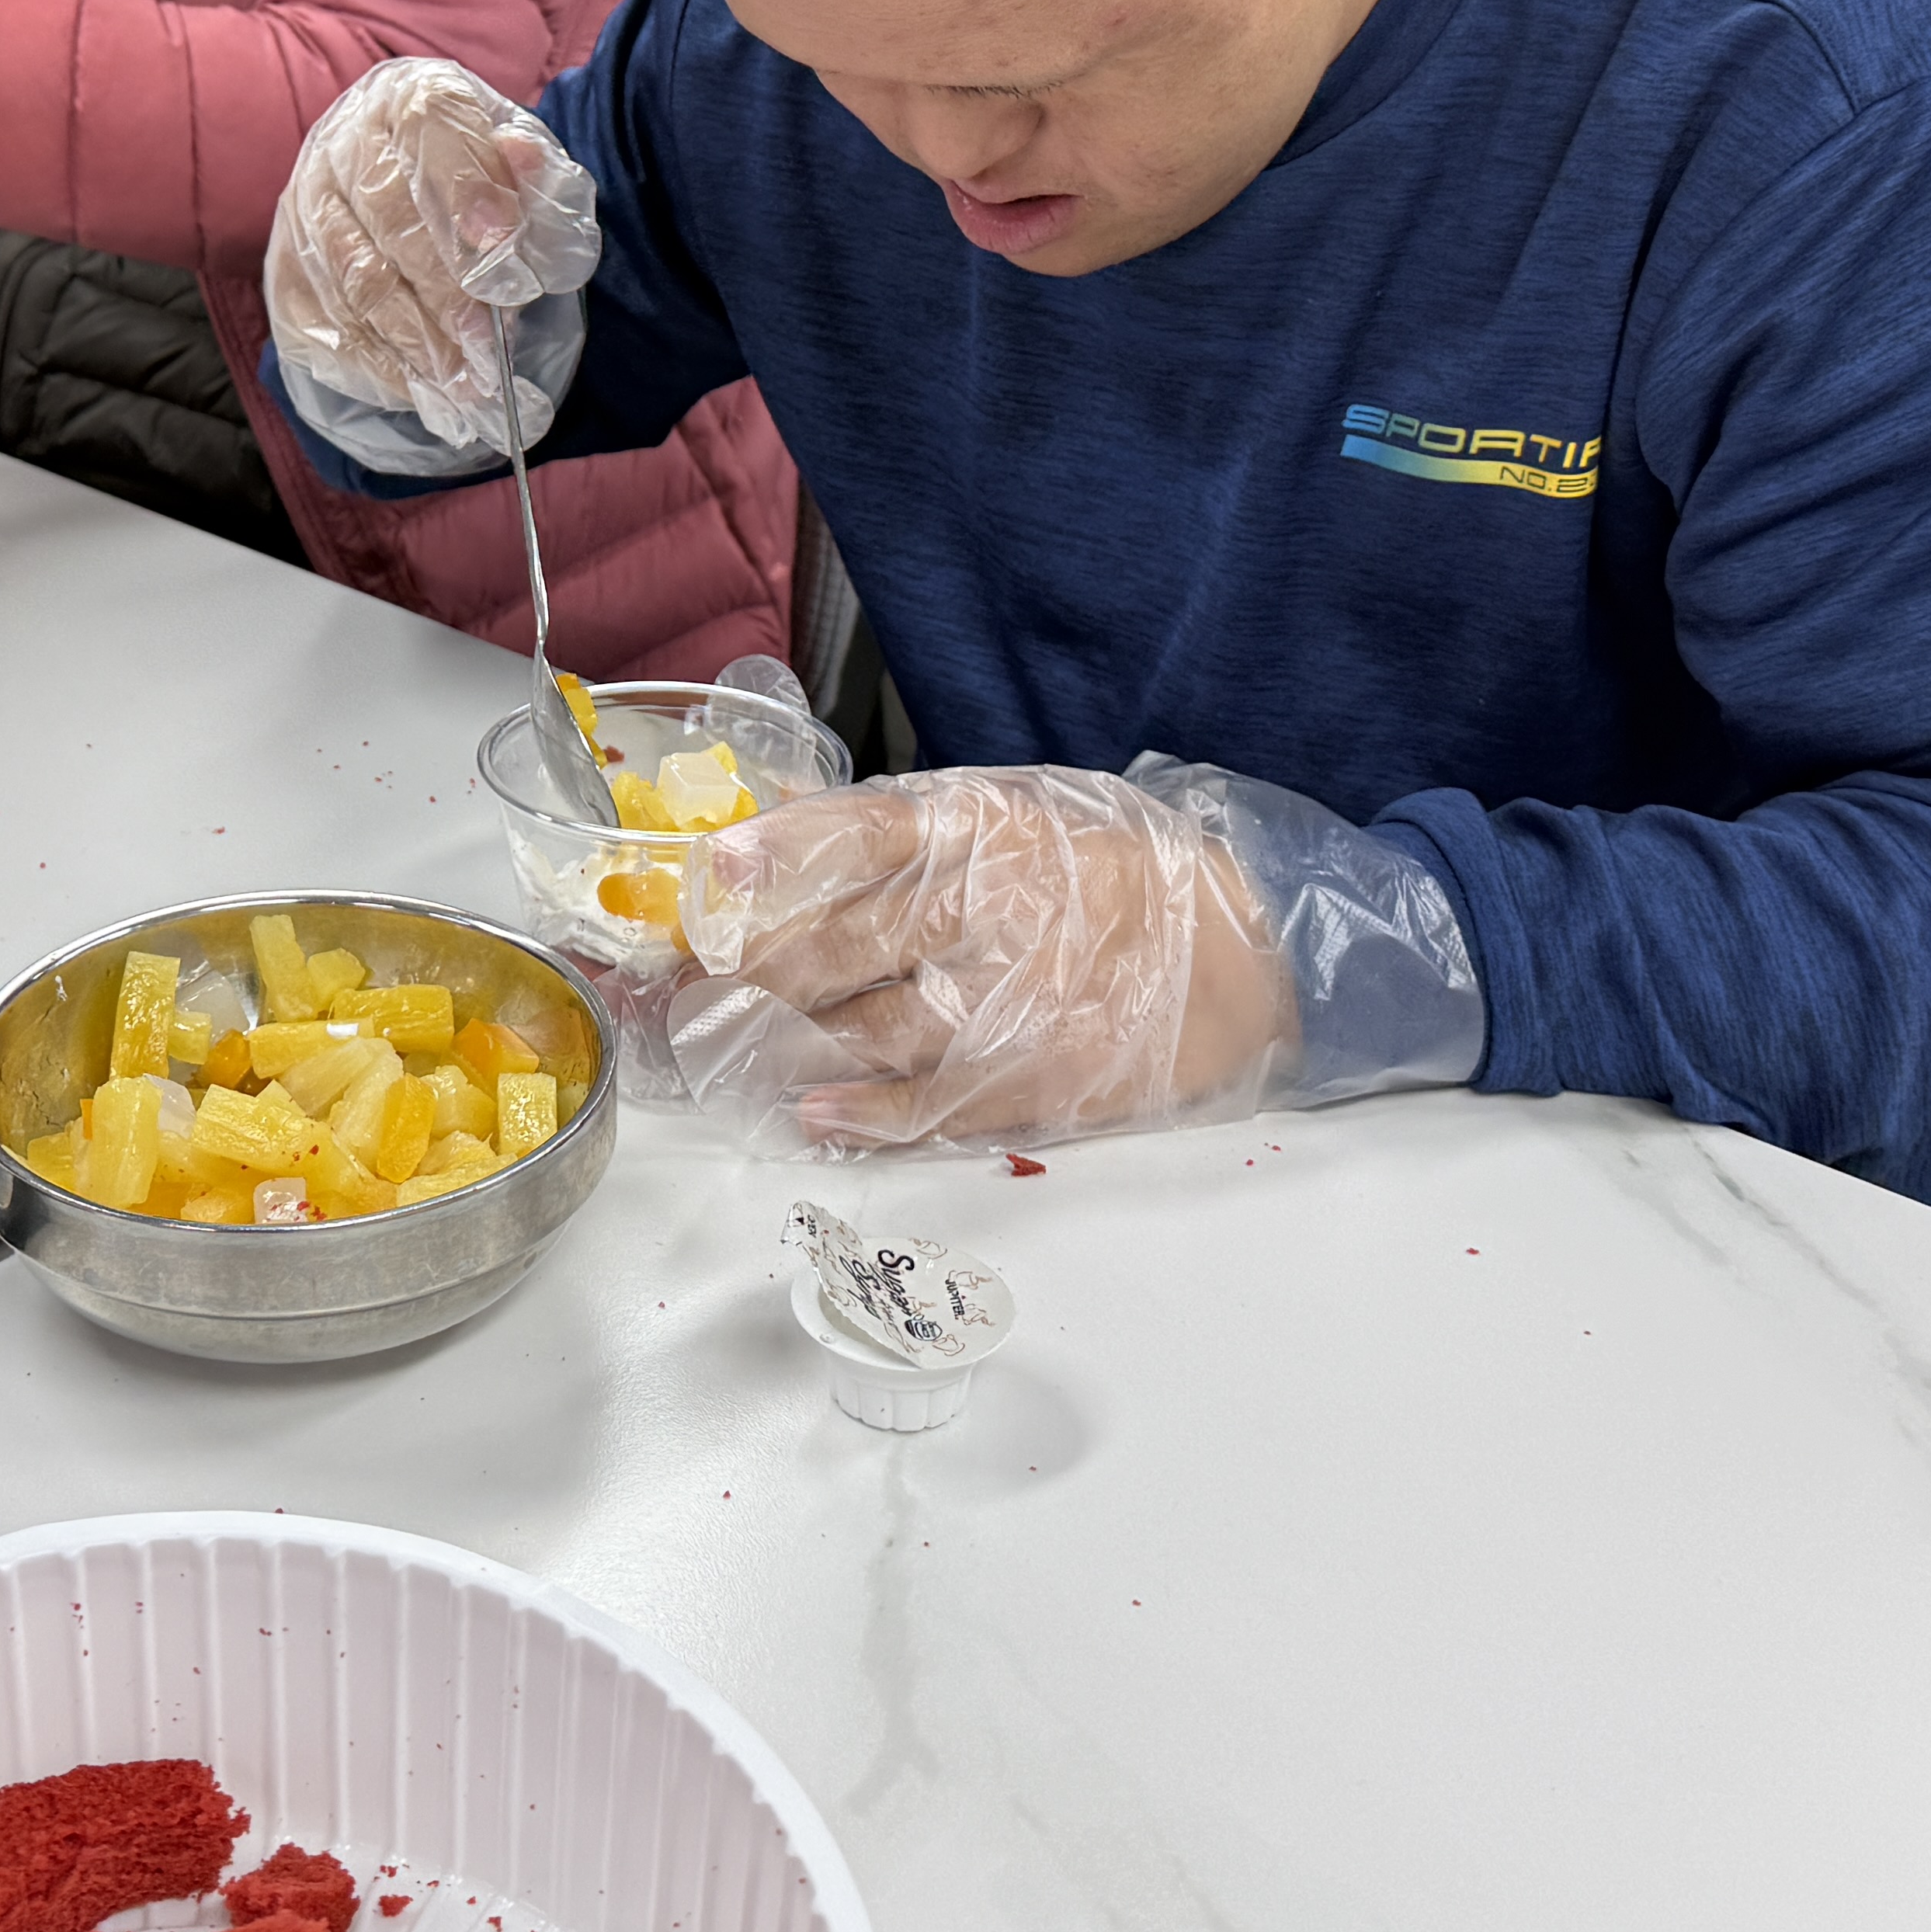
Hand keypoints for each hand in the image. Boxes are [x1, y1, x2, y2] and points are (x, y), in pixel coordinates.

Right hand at [262, 58, 601, 455]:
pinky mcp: (287, 267)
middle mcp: (342, 146)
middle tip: (490, 345)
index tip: (503, 248)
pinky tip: (424, 391)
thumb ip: (533, 171)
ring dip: (417, 341)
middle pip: (389, 218)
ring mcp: (304, 208)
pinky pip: (324, 324)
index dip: (466, 191)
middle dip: (446, 289)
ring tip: (468, 385)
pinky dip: (378, 366)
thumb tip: (526, 163)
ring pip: (356, 280)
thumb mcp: (516, 161)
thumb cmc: (472, 175)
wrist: (398, 180)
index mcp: (406, 100)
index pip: (430, 133)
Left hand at [672, 767, 1299, 1148]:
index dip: (784, 853)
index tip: (712, 872)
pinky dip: (862, 1115)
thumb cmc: (1115, 877)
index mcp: (997, 832)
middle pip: (848, 946)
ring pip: (875, 1031)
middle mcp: (1004, 912)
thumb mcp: (1027, 817)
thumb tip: (784, 844)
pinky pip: (931, 1104)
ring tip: (721, 1049)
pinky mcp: (1045, 1081)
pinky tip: (810, 1114)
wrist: (1250, 954)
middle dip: (751, 970)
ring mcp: (1024, 1004)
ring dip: (787, 1047)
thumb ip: (917, 837)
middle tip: (680, 985)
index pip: (868, 835)